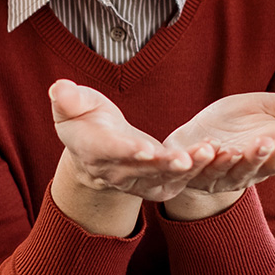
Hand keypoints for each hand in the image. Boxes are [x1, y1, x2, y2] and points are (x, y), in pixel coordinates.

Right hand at [50, 80, 208, 238]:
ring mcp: (137, 183)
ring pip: (164, 179)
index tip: (144, 148)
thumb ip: (67, 99)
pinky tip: (215, 151)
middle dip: (166, 165)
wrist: (94, 150)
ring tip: (209, 151)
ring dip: (189, 169)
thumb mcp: (72, 106)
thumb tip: (59, 89)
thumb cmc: (85, 120)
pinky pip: (178, 181)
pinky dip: (198, 171)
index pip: (109, 152)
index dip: (126, 151)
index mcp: (92, 150)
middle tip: (188, 156)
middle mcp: (115, 172)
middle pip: (142, 171)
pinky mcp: (156, 185)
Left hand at [160, 93, 274, 220]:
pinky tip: (211, 146)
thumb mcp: (272, 110)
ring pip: (243, 171)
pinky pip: (203, 171)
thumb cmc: (238, 124)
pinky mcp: (198, 175)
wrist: (193, 142)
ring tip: (262, 140)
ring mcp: (228, 175)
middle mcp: (258, 169)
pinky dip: (208, 159)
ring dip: (252, 157)